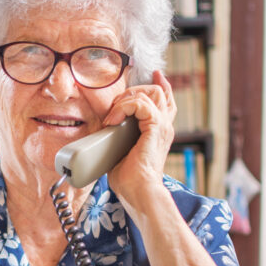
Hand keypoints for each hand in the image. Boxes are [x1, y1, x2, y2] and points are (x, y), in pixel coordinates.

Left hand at [101, 71, 175, 205]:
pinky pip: (140, 103)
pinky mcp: (155, 127)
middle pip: (159, 91)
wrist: (139, 191)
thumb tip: (99, 133)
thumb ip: (117, 139)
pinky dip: (123, 107)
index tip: (155, 74)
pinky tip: (113, 121)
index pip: (166, 101)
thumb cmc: (129, 180)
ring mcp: (162, 126)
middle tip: (116, 105)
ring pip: (151, 92)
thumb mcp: (120, 152)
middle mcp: (165, 126)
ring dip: (127, 98)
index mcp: (159, 131)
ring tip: (113, 116)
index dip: (161, 85)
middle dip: (134, 90)